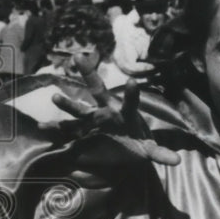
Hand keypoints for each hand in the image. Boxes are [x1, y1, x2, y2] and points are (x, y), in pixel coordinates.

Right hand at [50, 64, 180, 170]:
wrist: (126, 149)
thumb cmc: (139, 144)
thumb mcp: (150, 151)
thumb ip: (161, 154)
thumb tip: (177, 162)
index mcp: (126, 113)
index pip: (131, 101)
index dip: (132, 93)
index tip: (132, 81)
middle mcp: (108, 111)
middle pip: (98, 90)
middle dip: (88, 74)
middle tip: (78, 57)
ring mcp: (94, 120)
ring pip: (79, 109)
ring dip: (68, 103)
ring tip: (54, 96)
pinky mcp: (84, 131)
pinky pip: (68, 130)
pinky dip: (56, 128)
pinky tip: (42, 127)